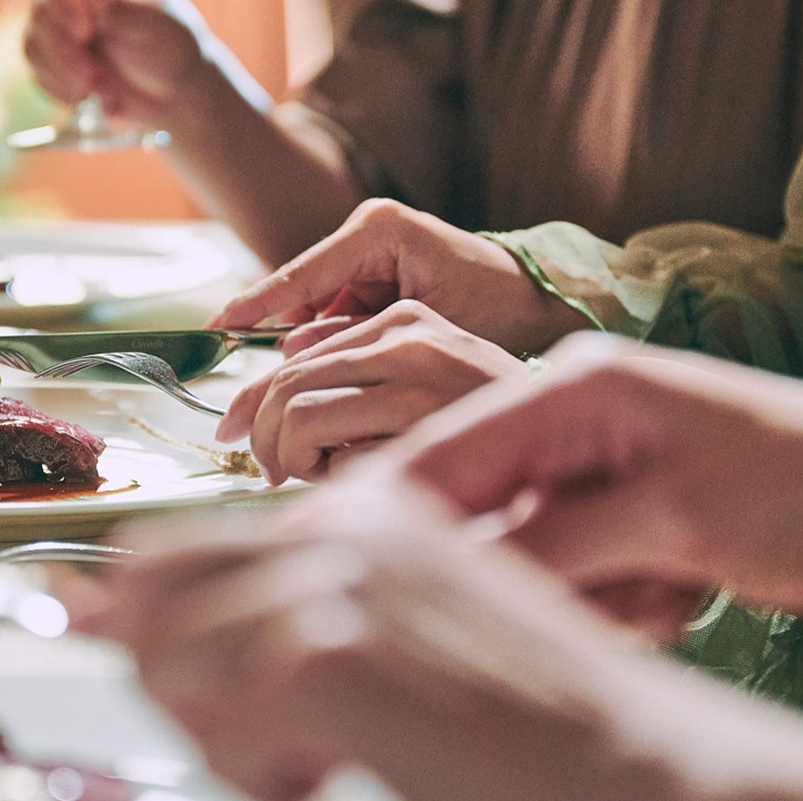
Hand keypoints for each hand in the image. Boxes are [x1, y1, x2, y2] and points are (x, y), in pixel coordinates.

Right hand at [23, 0, 217, 128]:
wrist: (172, 90)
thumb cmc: (169, 46)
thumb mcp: (153, 24)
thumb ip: (121, 8)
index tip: (85, 31)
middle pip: (41, 7)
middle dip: (63, 46)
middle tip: (91, 75)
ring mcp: (58, 23)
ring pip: (34, 40)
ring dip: (62, 70)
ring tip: (98, 89)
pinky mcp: (52, 55)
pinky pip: (37, 68)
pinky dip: (58, 85)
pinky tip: (84, 97)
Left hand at [77, 483, 662, 800]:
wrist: (648, 766)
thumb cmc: (541, 723)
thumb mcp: (411, 640)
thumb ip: (299, 615)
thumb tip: (139, 618)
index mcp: (370, 507)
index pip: (185, 546)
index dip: (121, 603)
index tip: (73, 622)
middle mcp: (349, 523)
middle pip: (156, 598)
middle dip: (170, 679)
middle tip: (255, 742)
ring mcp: (339, 578)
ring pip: (178, 667)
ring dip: (230, 742)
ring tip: (316, 765)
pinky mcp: (333, 654)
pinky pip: (222, 725)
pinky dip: (263, 776)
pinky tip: (326, 780)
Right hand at [208, 199, 587, 353]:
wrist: (535, 299)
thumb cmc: (495, 306)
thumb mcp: (426, 324)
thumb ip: (359, 333)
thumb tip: (295, 351)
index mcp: (378, 230)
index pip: (302, 272)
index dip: (256, 303)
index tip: (217, 327)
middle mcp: (365, 233)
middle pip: (299, 292)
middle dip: (273, 338)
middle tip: (245, 386)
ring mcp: (366, 253)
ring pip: (311, 308)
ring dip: (300, 350)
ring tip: (278, 399)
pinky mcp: (370, 275)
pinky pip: (331, 314)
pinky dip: (324, 345)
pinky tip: (315, 380)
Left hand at [217, 300, 528, 484]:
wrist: (571, 440)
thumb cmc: (489, 418)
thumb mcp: (424, 372)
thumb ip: (358, 365)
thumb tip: (274, 378)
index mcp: (405, 319)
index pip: (296, 355)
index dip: (250, 397)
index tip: (230, 429)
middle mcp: (410, 339)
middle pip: (287, 384)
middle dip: (262, 435)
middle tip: (271, 470)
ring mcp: (419, 383)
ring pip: (299, 416)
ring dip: (290, 458)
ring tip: (316, 476)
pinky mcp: (426, 429)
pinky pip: (339, 455)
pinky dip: (329, 476)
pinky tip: (354, 483)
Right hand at [374, 333, 802, 627]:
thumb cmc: (797, 487)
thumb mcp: (668, 518)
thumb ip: (552, 544)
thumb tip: (455, 577)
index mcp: (576, 386)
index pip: (448, 446)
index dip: (394, 505)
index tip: (351, 564)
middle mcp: (572, 422)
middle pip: (483, 510)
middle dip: (530, 569)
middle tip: (610, 591)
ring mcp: (593, 470)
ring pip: (529, 555)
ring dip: (589, 591)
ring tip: (669, 588)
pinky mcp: (616, 515)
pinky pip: (571, 573)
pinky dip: (616, 600)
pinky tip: (680, 592)